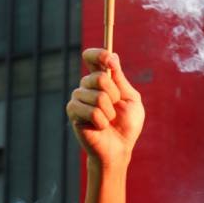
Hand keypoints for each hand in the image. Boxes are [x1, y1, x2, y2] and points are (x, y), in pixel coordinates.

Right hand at [66, 49, 143, 169]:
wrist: (119, 148)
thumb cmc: (127, 125)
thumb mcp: (131, 99)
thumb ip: (120, 79)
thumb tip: (112, 55)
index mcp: (102, 79)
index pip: (92, 57)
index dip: (99, 54)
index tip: (109, 59)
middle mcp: (87, 86)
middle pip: (99, 77)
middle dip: (114, 95)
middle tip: (115, 107)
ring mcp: (78, 98)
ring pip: (97, 96)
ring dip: (110, 112)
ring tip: (108, 120)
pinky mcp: (73, 112)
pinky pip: (91, 111)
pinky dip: (102, 121)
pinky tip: (99, 127)